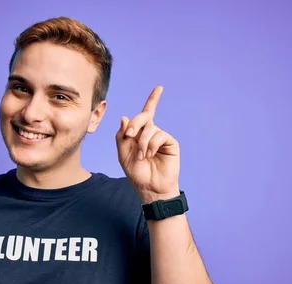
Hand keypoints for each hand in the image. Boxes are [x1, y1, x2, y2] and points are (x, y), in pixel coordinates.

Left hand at [116, 86, 180, 202]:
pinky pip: (159, 135)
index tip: (160, 88)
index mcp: (139, 134)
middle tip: (129, 135)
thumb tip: (124, 117)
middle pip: (144, 117)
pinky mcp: (170, 143)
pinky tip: (150, 155)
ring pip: (150, 128)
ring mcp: (161, 137)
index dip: (153, 100)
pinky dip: (152, 145)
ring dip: (142, 143)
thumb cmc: (137, 173)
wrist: (150, 187)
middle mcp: (151, 133)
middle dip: (135, 124)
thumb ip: (121, 136)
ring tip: (142, 156)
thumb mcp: (123, 154)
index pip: (145, 114)